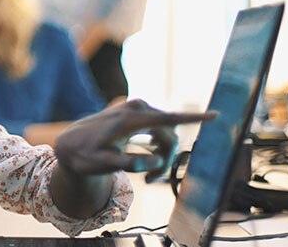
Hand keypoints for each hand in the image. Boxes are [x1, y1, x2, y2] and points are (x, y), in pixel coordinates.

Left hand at [54, 99, 215, 181]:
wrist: (71, 144)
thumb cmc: (86, 156)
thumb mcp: (104, 164)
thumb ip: (128, 163)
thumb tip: (155, 162)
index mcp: (130, 120)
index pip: (168, 119)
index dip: (194, 118)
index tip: (216, 115)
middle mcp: (136, 108)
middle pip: (170, 135)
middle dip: (166, 158)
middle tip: (151, 181)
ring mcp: (137, 107)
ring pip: (166, 134)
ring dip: (162, 154)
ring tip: (146, 176)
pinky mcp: (137, 110)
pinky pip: (159, 129)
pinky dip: (157, 146)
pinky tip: (146, 160)